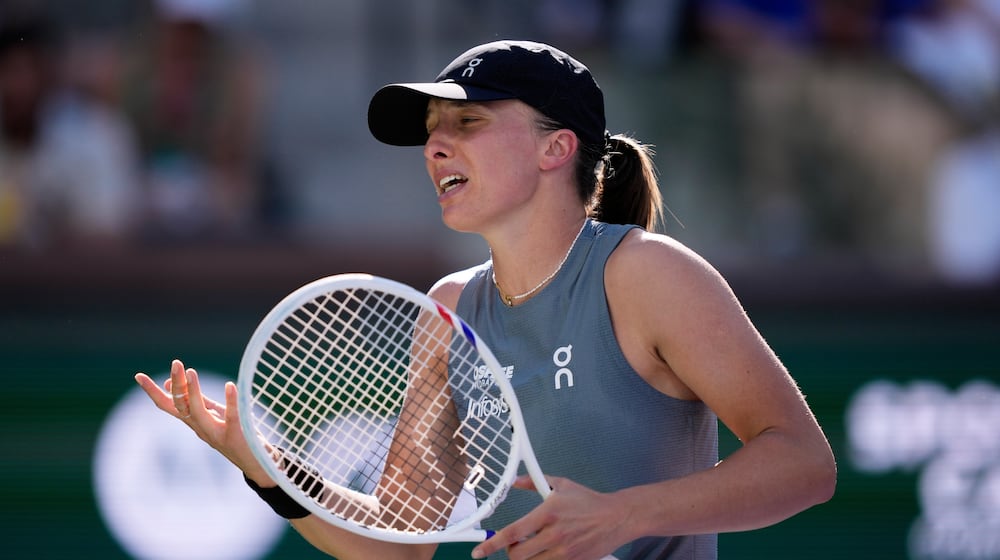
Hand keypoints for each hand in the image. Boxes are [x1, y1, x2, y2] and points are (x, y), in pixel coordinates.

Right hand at [134, 359, 272, 483]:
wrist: (255, 462)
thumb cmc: (233, 434)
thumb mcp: (211, 415)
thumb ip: (195, 400)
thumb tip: (169, 384)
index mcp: (193, 422)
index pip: (168, 406)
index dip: (152, 392)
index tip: (139, 376)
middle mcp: (200, 428)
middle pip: (181, 406)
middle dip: (177, 384)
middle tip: (176, 362)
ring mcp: (216, 433)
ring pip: (198, 413)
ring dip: (193, 392)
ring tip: (191, 371)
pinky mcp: (235, 435)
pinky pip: (231, 417)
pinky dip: (230, 401)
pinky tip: (230, 385)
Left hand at [471, 475, 628, 559]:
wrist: (617, 517)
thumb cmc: (589, 501)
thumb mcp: (561, 485)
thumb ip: (534, 482)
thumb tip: (514, 481)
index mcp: (548, 513)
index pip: (514, 532)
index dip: (492, 544)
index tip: (478, 551)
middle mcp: (554, 534)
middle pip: (518, 555)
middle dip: (511, 552)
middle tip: (516, 545)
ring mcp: (564, 552)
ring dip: (526, 559)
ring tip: (532, 548)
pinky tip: (547, 553)